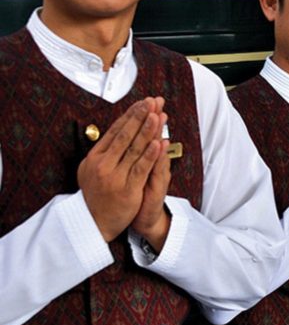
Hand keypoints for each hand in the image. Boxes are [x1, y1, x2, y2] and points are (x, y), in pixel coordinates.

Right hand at [78, 98, 166, 241]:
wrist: (94, 223)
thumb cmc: (97, 194)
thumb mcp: (92, 169)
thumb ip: (105, 151)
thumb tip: (118, 129)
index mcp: (95, 157)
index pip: (115, 130)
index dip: (130, 115)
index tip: (143, 102)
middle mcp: (102, 164)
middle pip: (125, 135)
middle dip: (140, 116)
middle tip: (152, 101)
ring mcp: (114, 176)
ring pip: (134, 149)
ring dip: (147, 130)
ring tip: (158, 115)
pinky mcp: (127, 189)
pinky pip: (141, 169)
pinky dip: (150, 155)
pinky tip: (159, 143)